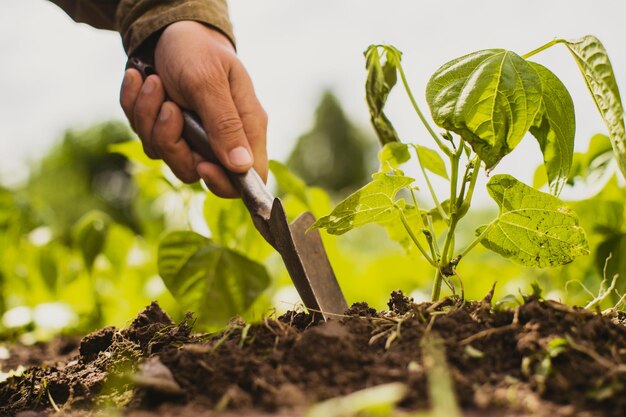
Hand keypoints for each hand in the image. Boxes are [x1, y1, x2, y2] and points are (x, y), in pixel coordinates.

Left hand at [120, 21, 267, 197]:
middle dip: (172, 143)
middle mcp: (221, 137)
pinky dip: (136, 108)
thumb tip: (241, 166)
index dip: (225, 183)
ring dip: (149, 119)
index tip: (202, 165)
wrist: (168, 30)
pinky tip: (141, 81)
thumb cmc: (197, 50)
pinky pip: (145, 137)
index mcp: (246, 126)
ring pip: (166, 155)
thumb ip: (225, 123)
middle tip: (169, 109)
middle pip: (197, 171)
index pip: (249, 176)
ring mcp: (192, 135)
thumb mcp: (210, 81)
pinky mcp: (166, 129)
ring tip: (154, 83)